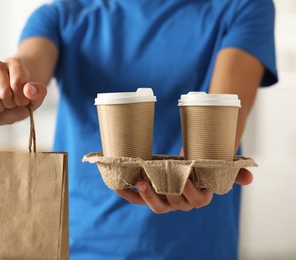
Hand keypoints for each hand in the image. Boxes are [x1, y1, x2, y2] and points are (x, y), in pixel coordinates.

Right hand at [0, 57, 46, 127]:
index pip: (18, 83)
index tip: (23, 100)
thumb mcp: (36, 98)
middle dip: (10, 104)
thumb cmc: (22, 98)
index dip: (22, 98)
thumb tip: (28, 90)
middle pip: (4, 93)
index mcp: (16, 64)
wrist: (9, 100)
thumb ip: (38, 93)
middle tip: (10, 103)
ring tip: (1, 105)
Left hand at [114, 168, 252, 213]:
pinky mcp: (148, 195)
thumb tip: (250, 176)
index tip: (184, 176)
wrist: (186, 163)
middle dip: (161, 194)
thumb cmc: (202, 164)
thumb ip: (233, 171)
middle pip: (171, 204)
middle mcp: (180, 203)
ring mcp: (163, 200)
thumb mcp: (217, 166)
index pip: (195, 200)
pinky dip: (127, 192)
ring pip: (153, 204)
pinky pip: (136, 198)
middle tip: (152, 180)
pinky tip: (118, 184)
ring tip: (137, 182)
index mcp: (198, 198)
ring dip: (143, 195)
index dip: (188, 191)